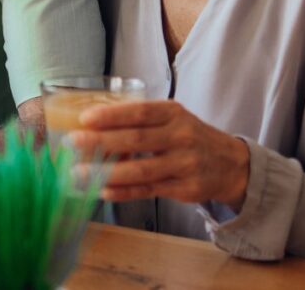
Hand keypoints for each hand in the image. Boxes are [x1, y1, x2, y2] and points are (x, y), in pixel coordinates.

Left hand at [69, 100, 250, 210]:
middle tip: (73, 142)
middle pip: (137, 140)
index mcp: (173, 113)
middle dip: (102, 142)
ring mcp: (184, 164)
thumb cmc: (188, 136)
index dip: (112, 115)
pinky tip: (102, 190)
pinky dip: (124, 191)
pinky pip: (148, 190)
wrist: (230, 164)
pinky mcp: (185, 189)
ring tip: (79, 172)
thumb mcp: (171, 118)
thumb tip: (92, 123)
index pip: (140, 112)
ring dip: (107, 172)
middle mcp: (181, 137)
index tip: (85, 119)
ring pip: (141, 170)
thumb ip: (140, 120)